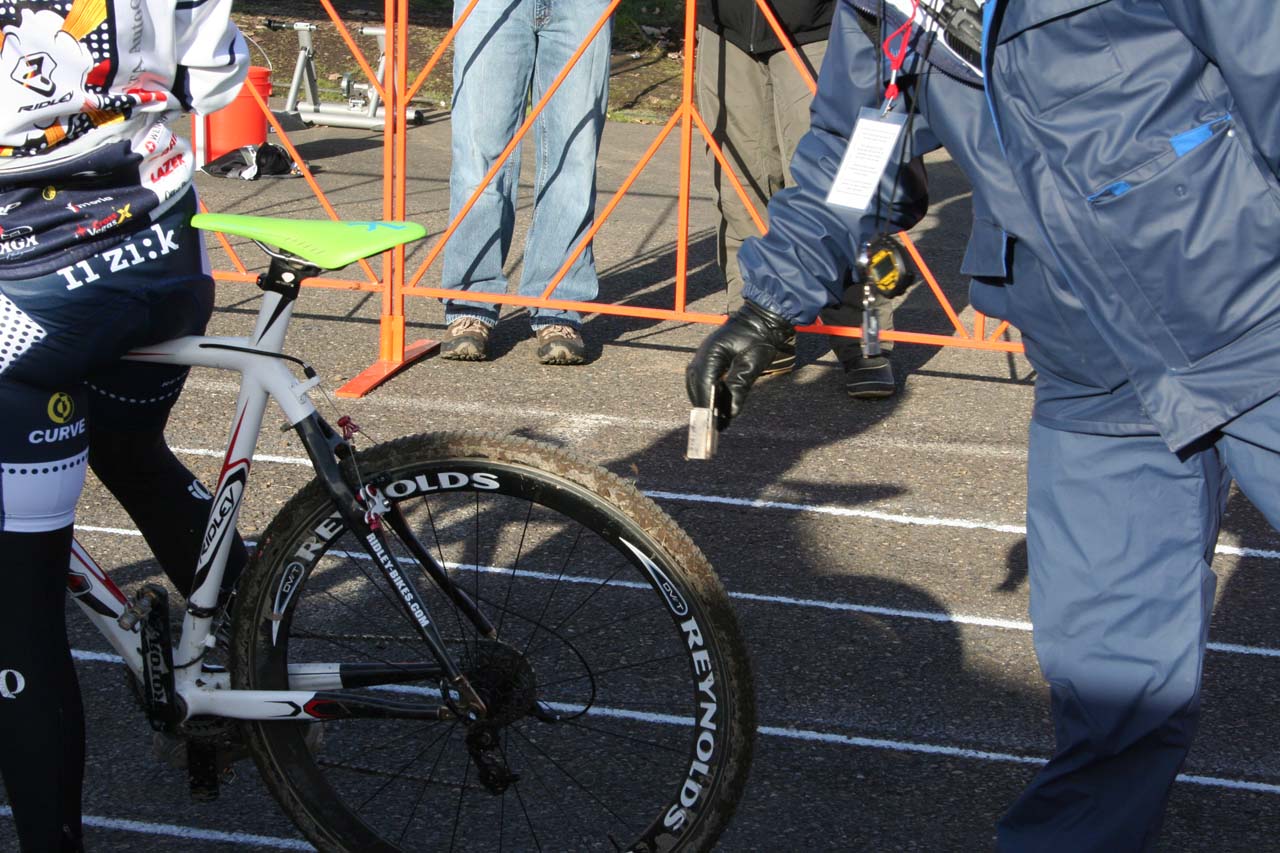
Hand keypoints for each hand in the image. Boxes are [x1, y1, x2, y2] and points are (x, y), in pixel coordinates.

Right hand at [685, 301, 794, 429]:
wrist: (761, 320)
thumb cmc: (758, 339)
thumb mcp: (752, 364)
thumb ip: (740, 387)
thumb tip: (730, 413)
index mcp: (712, 352)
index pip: (704, 382)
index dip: (707, 403)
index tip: (711, 422)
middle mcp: (702, 354)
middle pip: (696, 385)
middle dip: (704, 406)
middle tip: (713, 426)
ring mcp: (703, 356)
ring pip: (696, 384)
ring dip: (704, 400)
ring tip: (715, 418)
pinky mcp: (708, 359)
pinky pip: (701, 379)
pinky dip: (707, 393)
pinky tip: (716, 405)